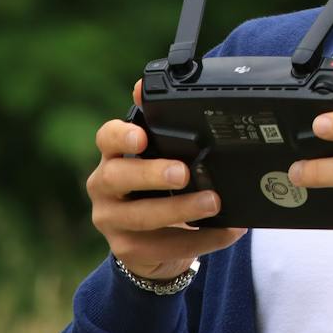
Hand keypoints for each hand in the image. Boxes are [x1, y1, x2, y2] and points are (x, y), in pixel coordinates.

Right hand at [86, 80, 246, 280]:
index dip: (120, 136)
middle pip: (117, 177)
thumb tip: (144, 83)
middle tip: (184, 172)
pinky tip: (228, 230)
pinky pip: (165, 246)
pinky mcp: (127, 250)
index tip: (141, 136)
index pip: (106, 138)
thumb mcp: (160, 153)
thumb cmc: (157, 186)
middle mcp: (104, 186)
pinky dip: (201, 238)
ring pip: (141, 217)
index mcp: (112, 155)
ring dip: (181, 209)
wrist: (150, 242)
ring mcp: (111, 221)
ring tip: (214, 203)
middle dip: (152, 174)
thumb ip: (158, 123)